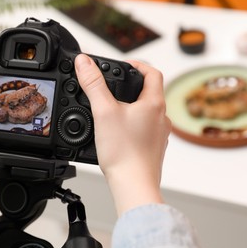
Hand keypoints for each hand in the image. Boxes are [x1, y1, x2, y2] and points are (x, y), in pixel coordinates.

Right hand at [74, 54, 170, 215]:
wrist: (134, 185)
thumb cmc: (124, 153)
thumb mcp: (104, 112)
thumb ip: (93, 84)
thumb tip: (84, 62)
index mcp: (154, 104)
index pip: (152, 73)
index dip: (138, 64)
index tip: (124, 65)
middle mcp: (162, 118)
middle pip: (151, 92)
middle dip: (132, 85)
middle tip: (115, 85)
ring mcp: (160, 134)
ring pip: (148, 111)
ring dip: (134, 105)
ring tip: (114, 108)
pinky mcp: (154, 148)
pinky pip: (146, 128)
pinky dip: (134, 124)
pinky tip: (119, 132)